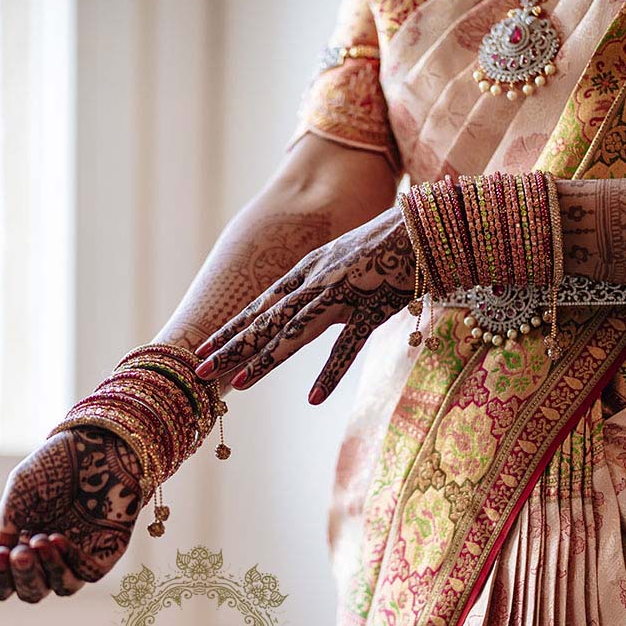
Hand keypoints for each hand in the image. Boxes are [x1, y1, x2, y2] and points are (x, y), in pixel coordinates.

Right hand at [0, 427, 142, 602]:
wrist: (96, 443)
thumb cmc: (54, 464)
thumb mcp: (19, 492)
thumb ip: (4, 527)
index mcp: (23, 545)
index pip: (6, 582)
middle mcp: (50, 558)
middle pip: (32, 592)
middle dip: (23, 577)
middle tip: (20, 552)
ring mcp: (78, 556)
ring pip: (61, 588)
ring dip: (47, 571)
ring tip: (41, 540)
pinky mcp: (105, 551)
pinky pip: (87, 573)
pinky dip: (70, 561)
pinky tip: (58, 538)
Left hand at [193, 207, 413, 403]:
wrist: (427, 226)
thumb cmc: (389, 247)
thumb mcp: (345, 264)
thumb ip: (324, 286)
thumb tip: (306, 309)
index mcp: (308, 271)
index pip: (261, 305)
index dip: (231, 328)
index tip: (203, 347)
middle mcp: (317, 280)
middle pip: (267, 320)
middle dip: (231, 346)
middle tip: (199, 370)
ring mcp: (343, 293)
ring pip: (296, 331)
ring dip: (265, 359)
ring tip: (239, 384)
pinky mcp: (372, 306)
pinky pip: (348, 344)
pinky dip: (331, 372)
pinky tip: (314, 398)